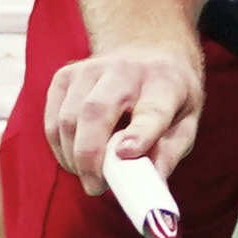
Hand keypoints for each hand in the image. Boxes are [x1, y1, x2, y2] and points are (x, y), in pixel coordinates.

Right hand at [43, 47, 203, 192]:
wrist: (146, 50)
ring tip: (91, 174)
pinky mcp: (65, 76)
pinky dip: (60, 148)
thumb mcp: (185, 124)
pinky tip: (76, 157)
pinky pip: (53, 121)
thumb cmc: (167, 97)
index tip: (126, 155)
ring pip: (68, 119)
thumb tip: (150, 186)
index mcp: (164, 83)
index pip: (152, 111)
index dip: (140, 135)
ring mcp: (90, 69)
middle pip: (96, 112)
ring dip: (73, 158)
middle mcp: (125, 70)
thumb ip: (169, 155)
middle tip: (96, 186)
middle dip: (90, 157)